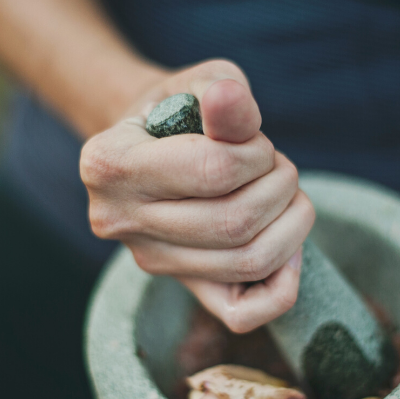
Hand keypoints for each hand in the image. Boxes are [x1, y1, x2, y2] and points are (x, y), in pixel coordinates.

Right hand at [80, 59, 314, 332]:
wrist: (156, 144)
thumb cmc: (184, 110)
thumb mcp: (201, 84)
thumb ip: (221, 93)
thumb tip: (230, 96)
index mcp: (108, 162)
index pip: (214, 170)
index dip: (257, 154)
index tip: (257, 142)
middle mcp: (117, 220)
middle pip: (235, 223)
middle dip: (280, 186)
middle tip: (279, 167)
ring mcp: (149, 260)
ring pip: (247, 262)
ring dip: (292, 223)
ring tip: (286, 194)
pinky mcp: (182, 287)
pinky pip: (243, 314)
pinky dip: (283, 285)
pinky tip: (287, 244)